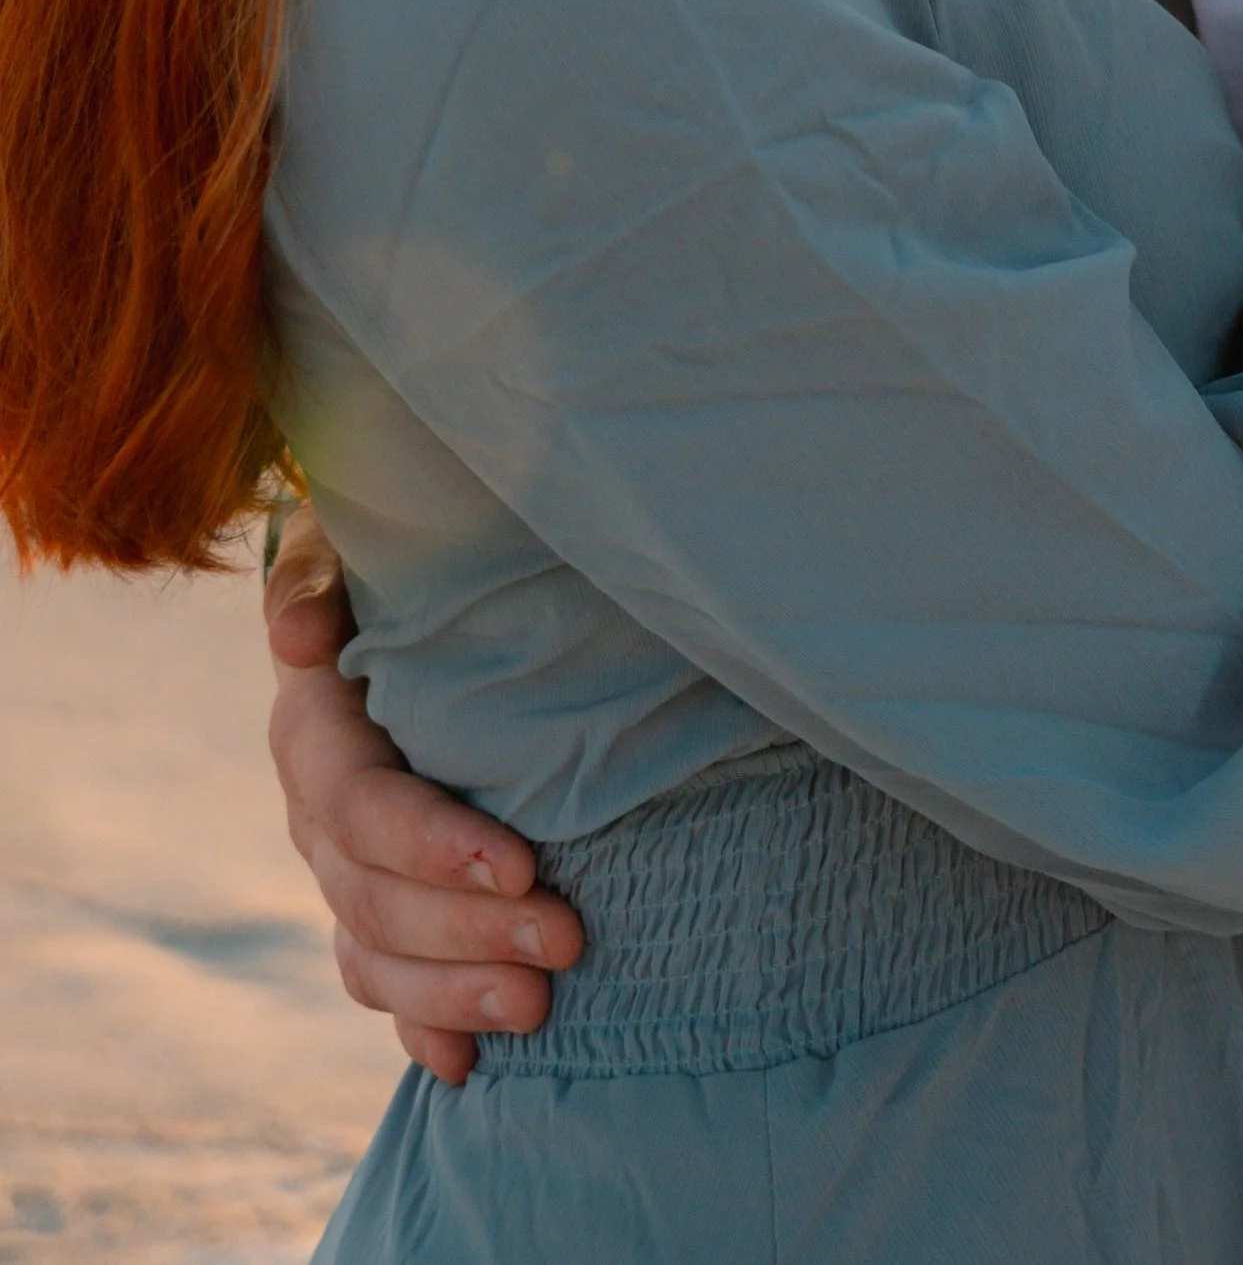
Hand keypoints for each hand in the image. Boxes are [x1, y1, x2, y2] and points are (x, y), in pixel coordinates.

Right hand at [263, 501, 581, 1083]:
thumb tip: (302, 634)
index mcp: (314, 732)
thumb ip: (318, 579)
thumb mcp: (356, 547)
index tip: (526, 862)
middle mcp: (317, 816)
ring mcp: (339, 872)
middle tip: (567, 941)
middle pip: (376, 898)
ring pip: (377, 956)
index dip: (435, 845)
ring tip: (540, 1007)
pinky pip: (379, 984)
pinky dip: (422, 1024)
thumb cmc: (396, 564)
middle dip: (470, 930)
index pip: (361, 808)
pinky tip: (464, 1066)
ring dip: (455, 990)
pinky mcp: (371, 909)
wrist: (394, 604)